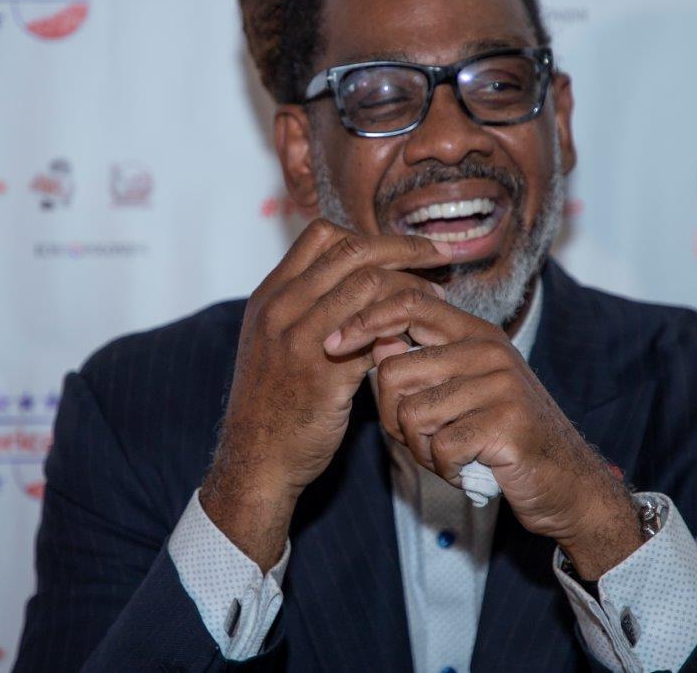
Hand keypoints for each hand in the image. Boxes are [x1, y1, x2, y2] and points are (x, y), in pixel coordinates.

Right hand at [202, 218, 453, 568]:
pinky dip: (401, 329)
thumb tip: (360, 277)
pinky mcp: (322, 375)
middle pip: (351, 252)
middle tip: (439, 256)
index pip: (323, 236)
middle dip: (404, 248)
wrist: (257, 459)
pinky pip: (373, 334)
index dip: (370, 236)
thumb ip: (307, 306)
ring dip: (410, 288)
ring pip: (367, 286)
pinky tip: (419, 335)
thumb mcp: (275, 340)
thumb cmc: (275, 401)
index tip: (404, 247)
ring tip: (436, 298)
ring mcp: (298, 340)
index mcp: (270, 294)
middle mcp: (280, 309)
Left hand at [324, 288, 644, 578]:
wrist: (566, 482)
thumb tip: (370, 338)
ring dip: (418, 449)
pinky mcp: (507, 423)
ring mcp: (500, 384)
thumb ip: (421, 361)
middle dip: (392, 418)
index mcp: (473, 332)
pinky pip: (439, 446)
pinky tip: (464, 469)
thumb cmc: (499, 434)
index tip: (332, 343)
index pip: (408, 302)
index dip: (364, 319)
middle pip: (394, 371)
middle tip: (418, 440)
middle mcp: (487, 349)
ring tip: (446, 455)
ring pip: (412, 413)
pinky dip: (443, 468)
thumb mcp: (461, 387)